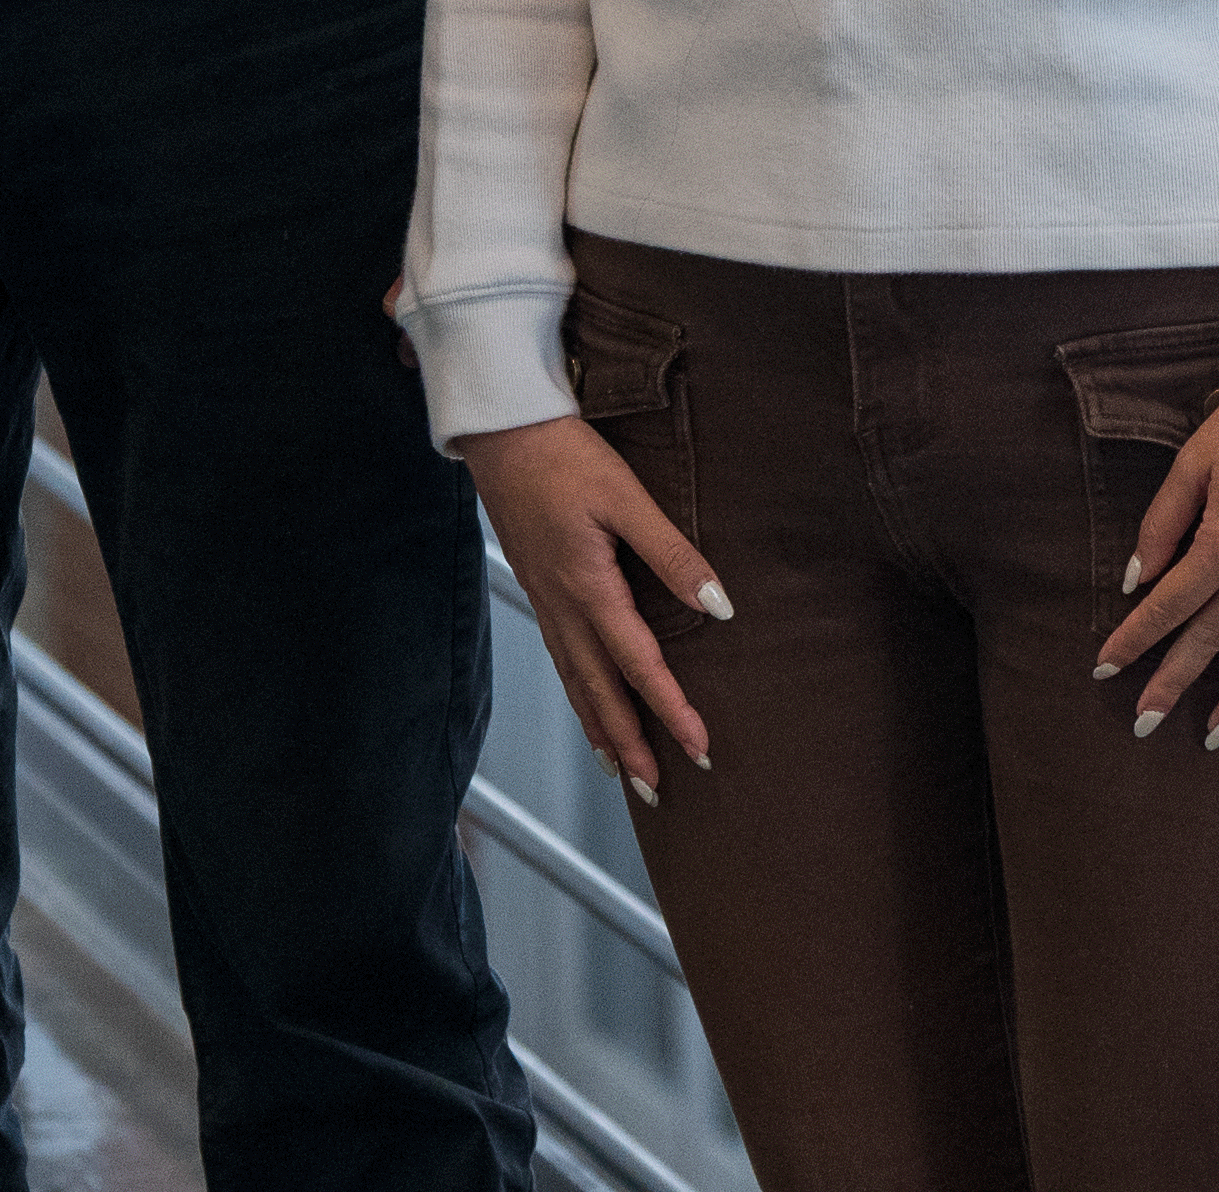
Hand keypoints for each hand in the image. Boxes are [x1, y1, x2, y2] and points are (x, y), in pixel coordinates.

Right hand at [460, 412, 731, 808]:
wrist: (500, 428)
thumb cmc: (563, 453)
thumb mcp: (624, 496)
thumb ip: (671, 553)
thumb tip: (719, 607)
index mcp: (588, 586)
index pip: (638, 665)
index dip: (671, 710)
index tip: (701, 749)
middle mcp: (562, 604)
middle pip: (598, 690)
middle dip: (630, 743)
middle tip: (658, 791)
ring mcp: (544, 598)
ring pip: (575, 679)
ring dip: (600, 728)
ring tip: (622, 770)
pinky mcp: (535, 584)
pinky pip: (560, 656)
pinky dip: (576, 693)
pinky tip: (584, 700)